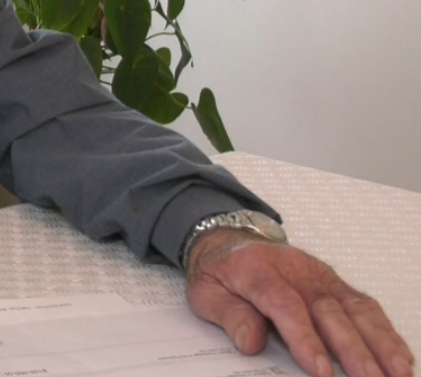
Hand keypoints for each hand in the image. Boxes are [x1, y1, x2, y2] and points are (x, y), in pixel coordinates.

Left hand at [185, 229, 413, 376]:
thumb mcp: (206, 293)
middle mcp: (296, 271)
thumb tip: (251, 343)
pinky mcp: (335, 283)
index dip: (305, 339)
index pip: (286, 306)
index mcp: (259, 270)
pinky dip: (386, 332)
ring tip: (398, 374)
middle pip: (329, 311)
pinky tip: (400, 358)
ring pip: (355, 308)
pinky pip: (365, 306)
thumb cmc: (220, 273)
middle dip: (352, 350)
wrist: (229, 242)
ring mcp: (320, 275)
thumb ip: (229, 315)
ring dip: (380, 343)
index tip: (320, 371)